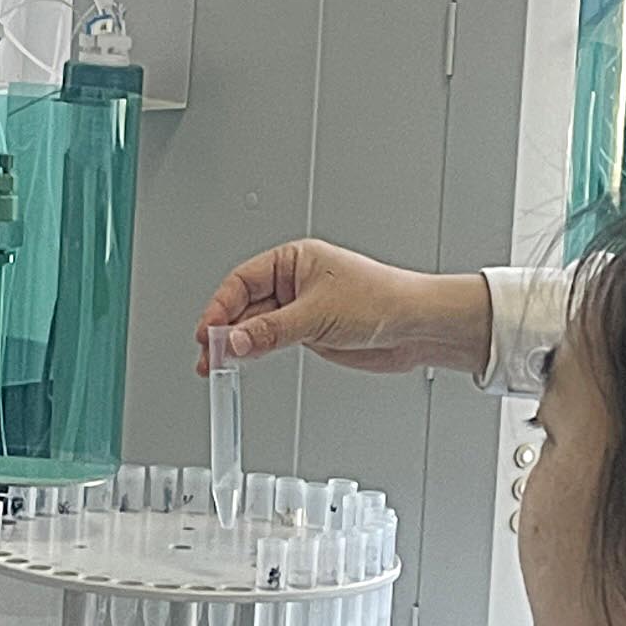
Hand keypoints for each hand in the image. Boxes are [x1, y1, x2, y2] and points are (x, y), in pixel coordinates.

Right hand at [195, 242, 492, 378]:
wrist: (417, 327)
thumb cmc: (383, 300)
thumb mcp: (318, 315)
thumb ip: (272, 331)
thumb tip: (236, 341)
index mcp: (294, 260)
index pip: (242, 281)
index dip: (220, 307)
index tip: (208, 332)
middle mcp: (295, 282)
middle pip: (244, 305)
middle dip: (225, 330)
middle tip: (210, 354)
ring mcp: (300, 309)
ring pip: (255, 326)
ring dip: (237, 345)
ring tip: (218, 364)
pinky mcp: (309, 332)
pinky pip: (272, 342)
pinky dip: (255, 353)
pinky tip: (243, 362)